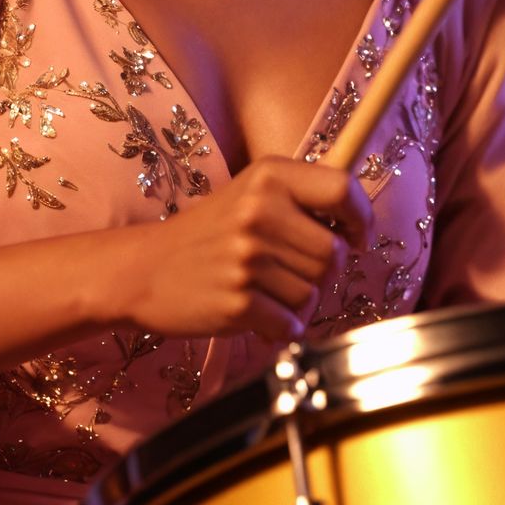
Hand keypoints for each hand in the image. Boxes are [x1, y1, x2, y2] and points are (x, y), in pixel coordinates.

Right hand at [115, 158, 371, 341]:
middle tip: (291, 272)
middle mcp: (259, 211)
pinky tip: (257, 313)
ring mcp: (248, 257)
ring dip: (299, 302)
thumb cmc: (207, 234)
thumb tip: (358, 221)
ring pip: (315, 293)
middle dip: (323, 273)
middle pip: (335, 254)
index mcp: (268, 176)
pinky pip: (292, 324)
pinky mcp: (239, 300)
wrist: (143, 270)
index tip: (355, 236)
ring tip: (267, 291)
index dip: (361, 218)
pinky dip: (281, 328)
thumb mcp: (249, 193)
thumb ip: (299, 198)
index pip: (342, 188)